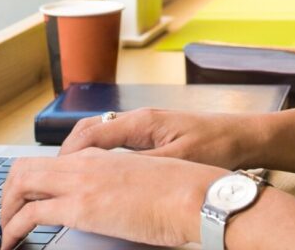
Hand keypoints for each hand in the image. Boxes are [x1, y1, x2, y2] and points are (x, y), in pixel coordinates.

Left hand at [0, 148, 222, 248]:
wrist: (194, 194)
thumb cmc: (178, 192)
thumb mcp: (139, 182)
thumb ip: (115, 186)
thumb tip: (106, 204)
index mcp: (98, 156)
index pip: (49, 161)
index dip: (30, 180)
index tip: (25, 199)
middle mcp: (83, 163)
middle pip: (26, 167)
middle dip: (8, 193)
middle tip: (6, 216)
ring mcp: (80, 182)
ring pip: (20, 183)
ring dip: (6, 208)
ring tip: (5, 232)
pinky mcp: (81, 208)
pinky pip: (31, 214)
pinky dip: (12, 227)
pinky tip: (10, 242)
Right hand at [60, 108, 253, 168]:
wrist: (244, 137)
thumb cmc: (216, 147)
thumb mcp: (176, 160)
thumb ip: (140, 165)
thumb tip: (105, 172)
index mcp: (141, 122)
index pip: (91, 133)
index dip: (68, 154)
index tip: (53, 172)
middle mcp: (138, 118)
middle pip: (89, 130)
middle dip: (67, 151)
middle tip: (51, 175)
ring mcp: (145, 124)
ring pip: (100, 134)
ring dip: (81, 152)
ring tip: (67, 175)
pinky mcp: (153, 133)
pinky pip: (115, 140)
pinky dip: (98, 153)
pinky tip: (98, 172)